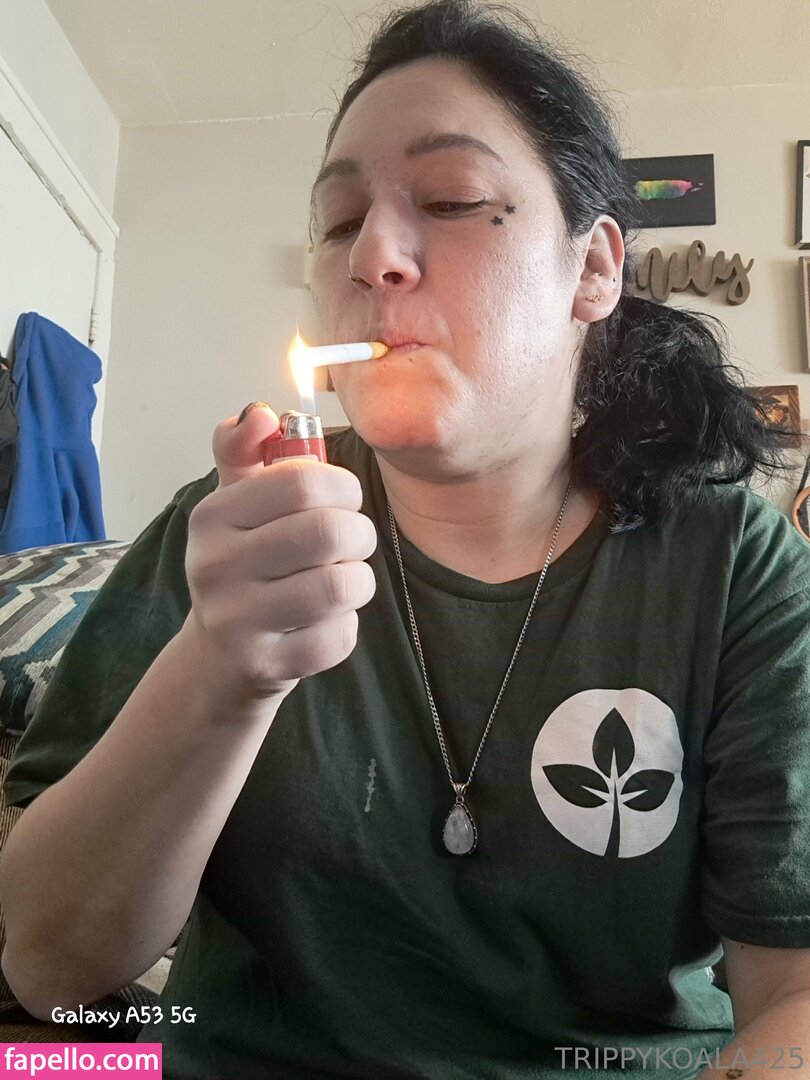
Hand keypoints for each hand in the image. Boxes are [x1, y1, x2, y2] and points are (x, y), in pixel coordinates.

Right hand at [183, 404, 376, 703]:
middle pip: (329, 532)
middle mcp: (215, 566)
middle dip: (359, 533)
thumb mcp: (235, 502)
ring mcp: (236, 621)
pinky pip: (338, 637)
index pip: (302, 482)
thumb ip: (246, 449)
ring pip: (341, 586)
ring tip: (343, 579)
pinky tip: (326, 621)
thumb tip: (259, 412)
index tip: (343, 498)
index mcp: (212, 516)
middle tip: (352, 541)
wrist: (219, 659)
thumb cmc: (242, 566)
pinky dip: (345, 627)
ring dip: (358, 581)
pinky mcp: (264, 666)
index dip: (342, 486)